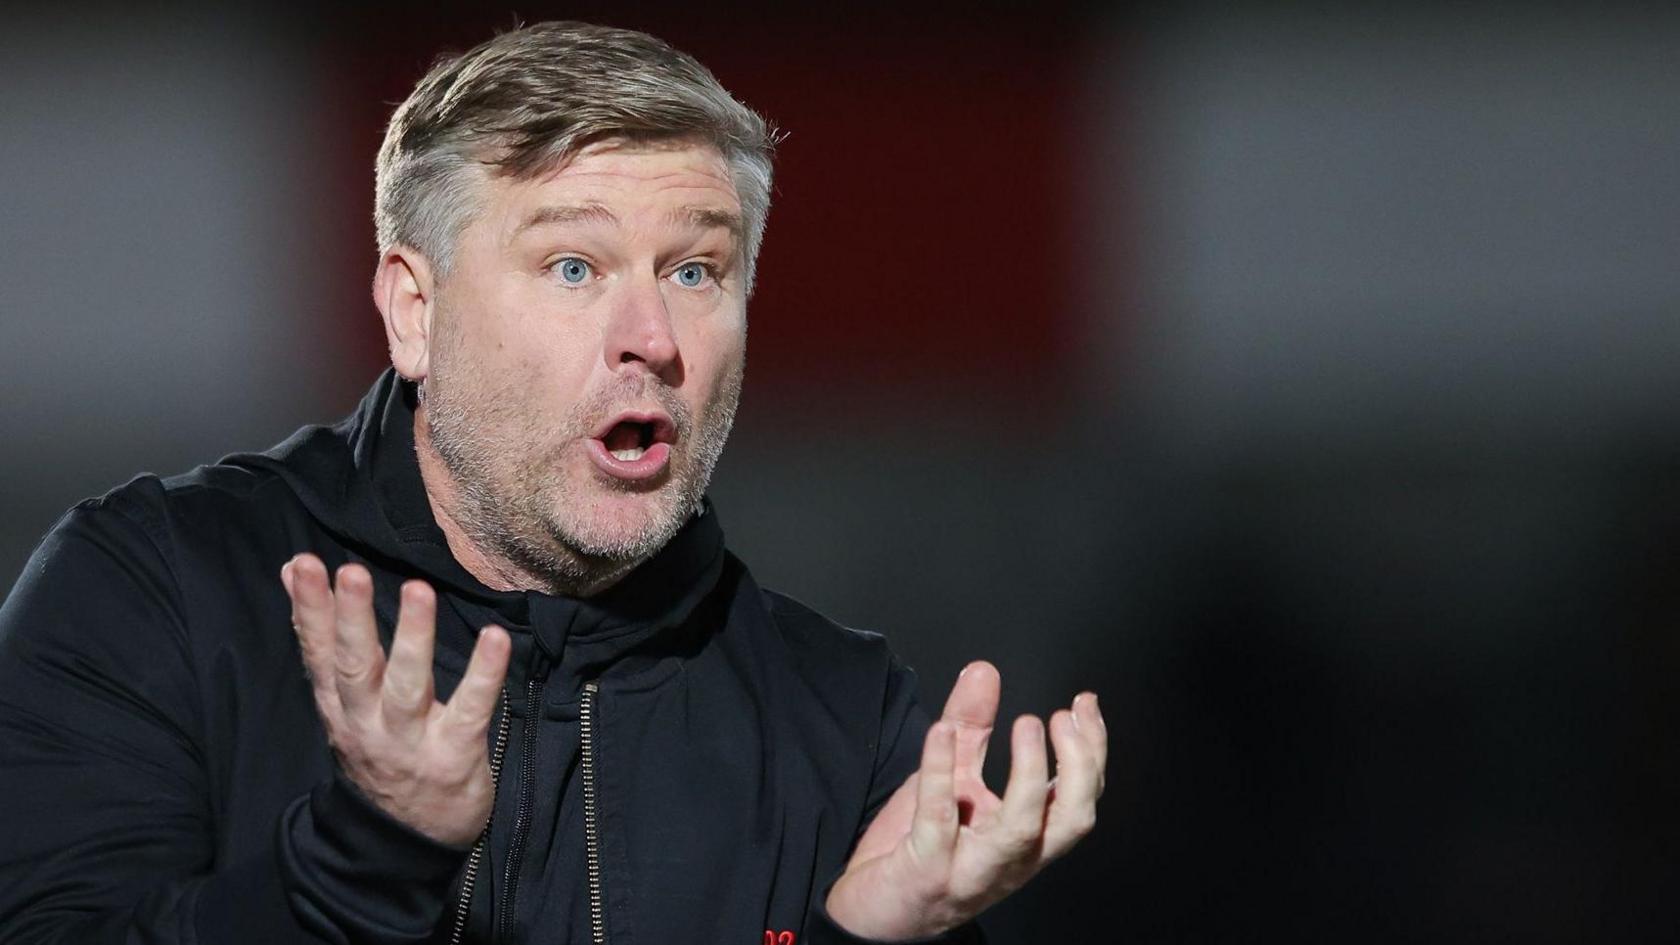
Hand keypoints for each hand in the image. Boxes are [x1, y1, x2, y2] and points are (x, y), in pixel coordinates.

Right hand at [281, 554, 510, 847]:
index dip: (308, 610)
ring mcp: (410, 742)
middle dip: (351, 619)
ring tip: (418, 590)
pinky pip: (471, 711)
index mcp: (340, 707)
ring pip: (407, 687)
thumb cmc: (379, 753)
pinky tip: (497, 638)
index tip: (303, 565)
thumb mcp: (342, 702)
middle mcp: (368, 723)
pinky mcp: (454, 756)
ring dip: (412, 637)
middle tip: (351, 571)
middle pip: (355, 667)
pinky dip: (484, 674)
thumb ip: (324, 639)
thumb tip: (292, 571)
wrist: (404, 843)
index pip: (319, 654)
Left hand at [826, 662, 1106, 939]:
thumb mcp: (951, 780)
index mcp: (1027, 839)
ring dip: (1030, 775)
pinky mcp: (928, 870)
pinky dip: (941, 773)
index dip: (1092, 750)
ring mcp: (972, 869)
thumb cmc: (921, 850)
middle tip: (1062, 717)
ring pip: (1021, 831)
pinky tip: (940, 732)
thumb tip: (984, 671)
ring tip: (1026, 723)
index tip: (1084, 703)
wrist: (875, 914)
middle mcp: (1011, 860)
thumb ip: (970, 727)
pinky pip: (939, 821)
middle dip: (1079, 766)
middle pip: (1071, 820)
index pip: (1080, 797)